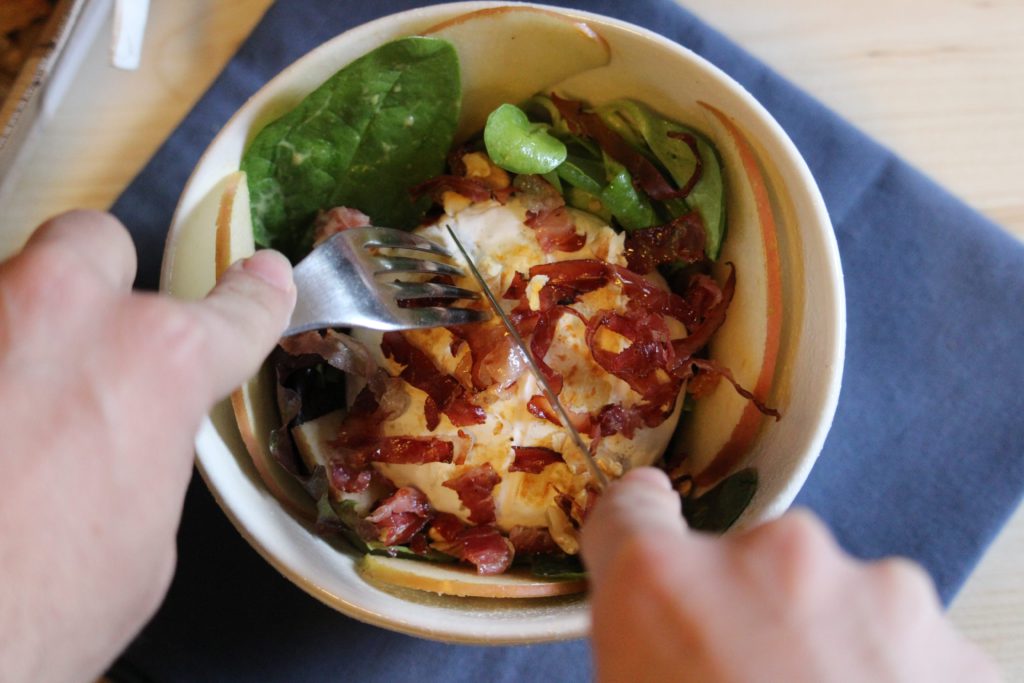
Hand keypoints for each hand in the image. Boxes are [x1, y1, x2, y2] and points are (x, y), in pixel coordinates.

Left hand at [0, 211, 294, 682]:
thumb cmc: (35, 612)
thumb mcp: (145, 541)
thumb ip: (147, 453)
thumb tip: (127, 439)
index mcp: (157, 363)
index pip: (234, 309)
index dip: (253, 297)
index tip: (260, 281)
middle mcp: (61, 316)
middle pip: (93, 240)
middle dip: (100, 280)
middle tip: (84, 341)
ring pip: (5, 288)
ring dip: (14, 339)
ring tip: (4, 418)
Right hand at [581, 468, 999, 682]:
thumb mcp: (627, 680)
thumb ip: (641, 634)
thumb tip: (662, 627)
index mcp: (661, 585)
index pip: (633, 509)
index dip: (640, 530)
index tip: (652, 541)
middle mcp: (770, 559)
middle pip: (755, 557)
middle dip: (756, 611)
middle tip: (754, 681)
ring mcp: (879, 597)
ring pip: (845, 595)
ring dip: (835, 646)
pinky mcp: (959, 648)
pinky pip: (911, 643)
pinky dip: (897, 679)